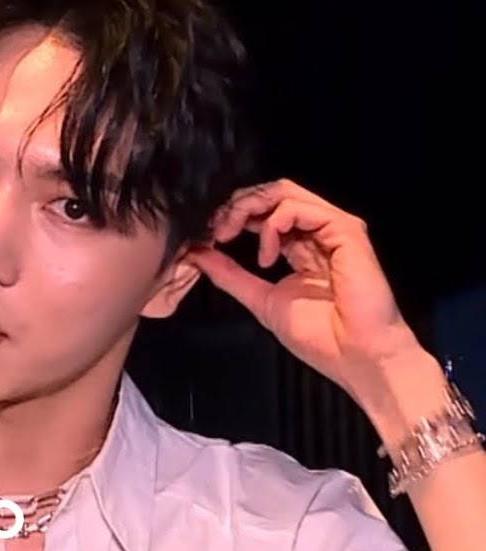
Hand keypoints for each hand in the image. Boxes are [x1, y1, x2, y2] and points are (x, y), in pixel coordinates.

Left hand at [187, 179, 427, 406]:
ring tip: (229, 235)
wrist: (355, 356)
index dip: (233, 215)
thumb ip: (229, 275)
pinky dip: (272, 225)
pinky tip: (266, 256)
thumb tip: (198, 254)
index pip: (264, 212)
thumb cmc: (319, 336)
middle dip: (236, 205)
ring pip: (284, 192)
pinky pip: (300, 208)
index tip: (207, 233)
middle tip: (215, 229)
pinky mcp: (346, 231)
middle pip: (272, 193)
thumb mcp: (259, 299)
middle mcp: (317, 233)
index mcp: (300, 246)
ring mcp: (333, 229)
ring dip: (247, 208)